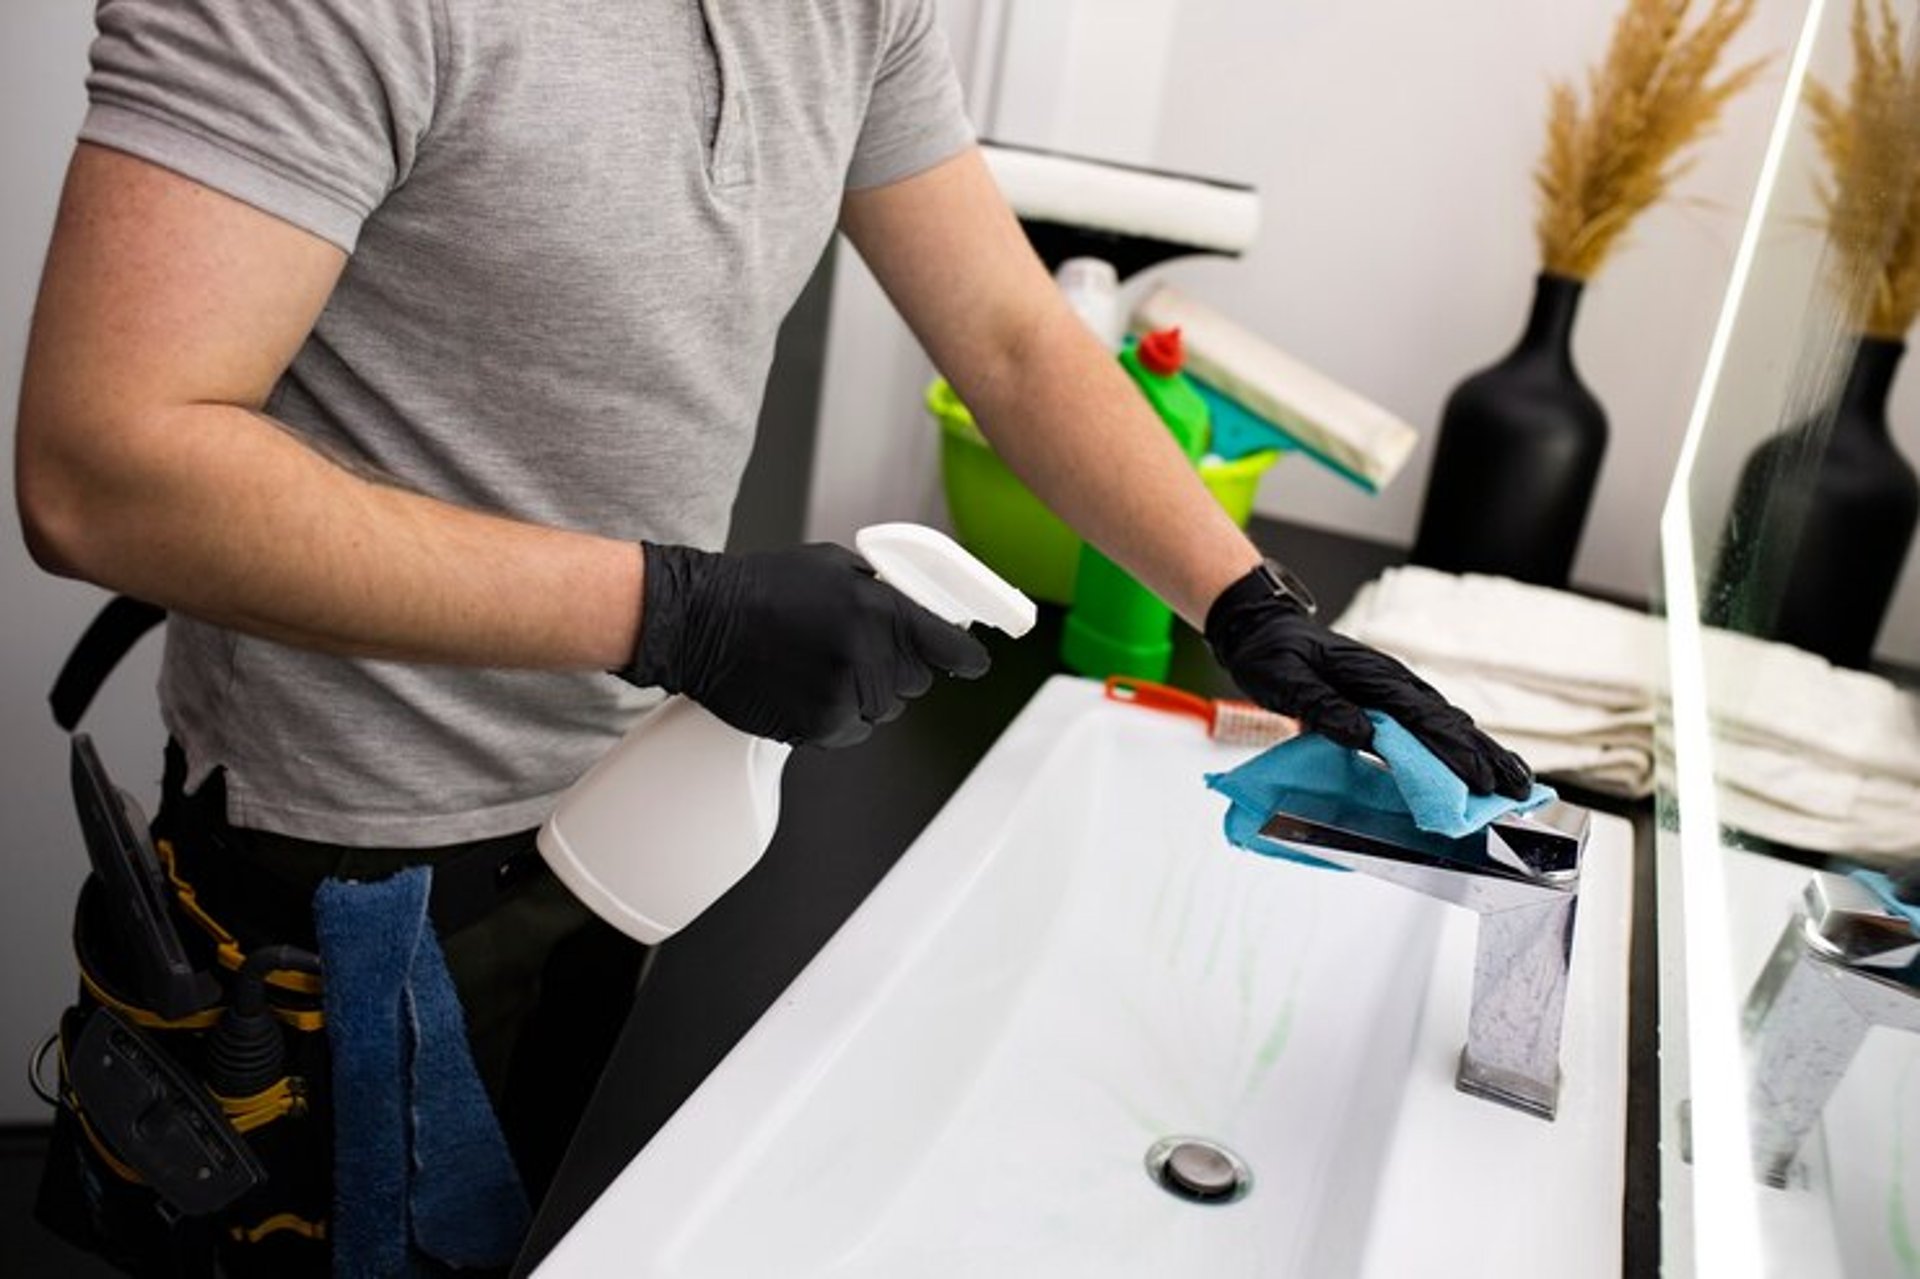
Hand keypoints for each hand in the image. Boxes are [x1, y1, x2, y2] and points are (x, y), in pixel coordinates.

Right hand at [619, 542, 990, 747]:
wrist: (700, 621)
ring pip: (885, 709)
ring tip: (821, 664)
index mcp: (877, 609)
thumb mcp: (834, 566)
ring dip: (866, 694)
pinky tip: (807, 687)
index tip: (973, 662)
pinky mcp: (817, 726)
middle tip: (855, 649)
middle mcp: (866, 654)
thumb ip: (885, 591)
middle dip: (896, 668)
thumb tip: (924, 610)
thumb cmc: (762, 588)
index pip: (950, 648)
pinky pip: (852, 731)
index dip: (966, 658)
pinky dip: (837, 717)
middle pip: (917, 682)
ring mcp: (842, 694)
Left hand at [1205, 564, 1532, 798]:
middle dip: (1486, 758)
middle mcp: (1393, 681)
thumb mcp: (1286, 681)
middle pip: (1449, 723)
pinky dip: (1458, 744)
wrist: (1264, 628)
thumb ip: (1323, 707)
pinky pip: (1430, 724)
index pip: (1423, 719)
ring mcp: (1394, 689)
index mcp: (1373, 676)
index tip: (1482, 781)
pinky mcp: (1388, 698)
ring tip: (1514, 784)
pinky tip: (1475, 765)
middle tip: (1520, 791)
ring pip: (1447, 723)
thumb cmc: (1273, 653)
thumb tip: (1364, 736)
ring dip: (1481, 753)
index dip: (1455, 752)